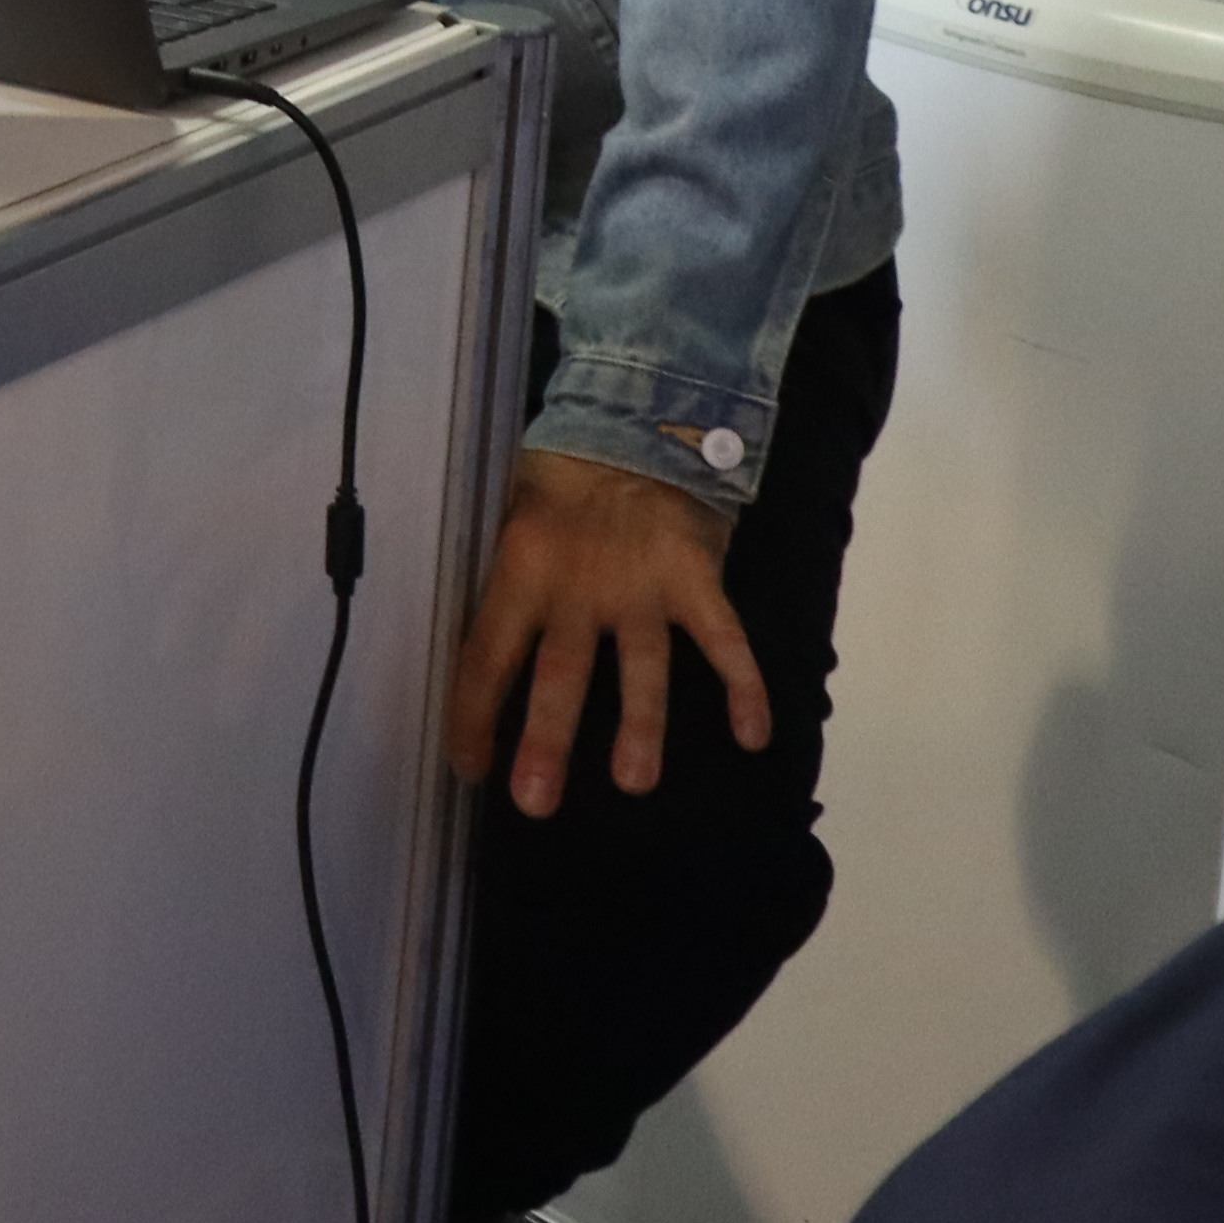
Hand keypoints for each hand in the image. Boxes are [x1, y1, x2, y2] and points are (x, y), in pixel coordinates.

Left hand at [442, 446, 760, 817]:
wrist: (636, 420)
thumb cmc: (564, 479)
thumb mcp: (515, 522)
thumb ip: (512, 587)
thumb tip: (488, 660)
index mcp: (521, 572)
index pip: (485, 655)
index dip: (472, 715)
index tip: (468, 768)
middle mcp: (579, 588)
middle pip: (559, 674)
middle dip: (547, 740)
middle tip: (534, 802)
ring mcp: (642, 588)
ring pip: (640, 669)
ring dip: (640, 728)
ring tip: (634, 782)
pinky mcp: (696, 581)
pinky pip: (724, 641)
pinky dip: (745, 687)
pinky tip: (754, 736)